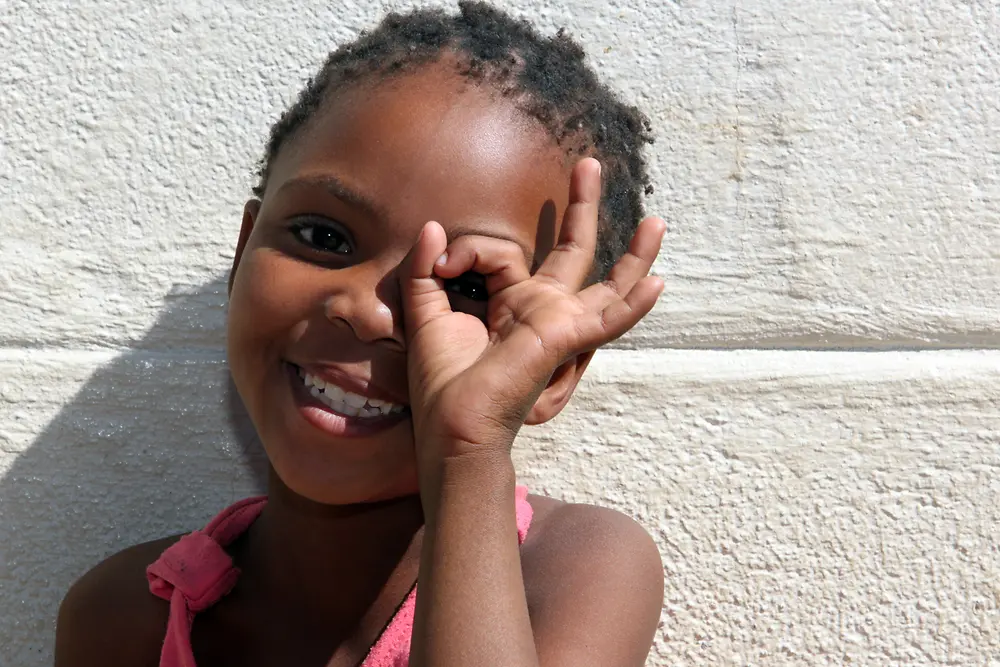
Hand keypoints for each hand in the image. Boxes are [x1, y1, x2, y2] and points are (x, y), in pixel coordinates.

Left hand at [400, 158, 664, 469]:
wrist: (453, 426)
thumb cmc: (443, 382)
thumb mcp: (426, 313)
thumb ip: (426, 268)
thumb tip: (433, 227)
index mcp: (512, 304)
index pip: (501, 252)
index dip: (468, 248)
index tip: (443, 260)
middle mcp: (542, 311)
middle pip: (573, 252)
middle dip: (581, 208)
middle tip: (588, 165)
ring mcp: (560, 325)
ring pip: (608, 284)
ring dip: (634, 255)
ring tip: (656, 222)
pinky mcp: (567, 341)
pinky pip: (608, 320)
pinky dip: (633, 304)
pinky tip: (658, 283)